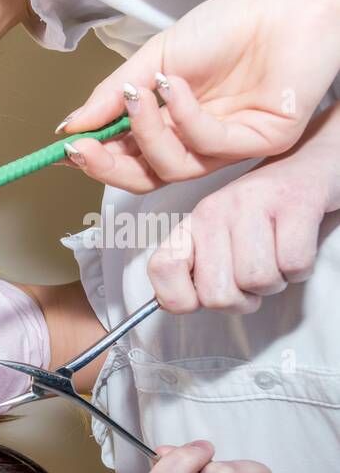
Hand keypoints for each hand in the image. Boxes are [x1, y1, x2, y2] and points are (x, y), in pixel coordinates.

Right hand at [60, 0, 339, 192]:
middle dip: (108, 166)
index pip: (128, 158)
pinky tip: (175, 86)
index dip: (96, 159)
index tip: (68, 146)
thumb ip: (112, 95)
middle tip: (82, 147)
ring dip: (147, 133)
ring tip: (140, 95)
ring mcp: (227, 147)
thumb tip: (70, 126)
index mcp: (171, 126)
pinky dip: (184, 117)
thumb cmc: (227, 26)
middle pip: (144, 178)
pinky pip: (207, 145)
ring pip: (171, 168)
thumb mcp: (154, 58)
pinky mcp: (258, 143)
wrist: (286, 6)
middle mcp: (196, 143)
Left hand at [144, 110, 339, 313]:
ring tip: (277, 258)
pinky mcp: (296, 201)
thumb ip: (197, 270)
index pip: (162, 268)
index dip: (180, 298)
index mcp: (193, 222)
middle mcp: (215, 209)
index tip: (202, 297)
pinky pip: (293, 265)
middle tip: (253, 279)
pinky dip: (300, 270)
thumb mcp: (221, 238)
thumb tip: (178, 305)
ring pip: (257, 282)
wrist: (311, 167)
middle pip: (216, 294)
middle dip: (242, 300)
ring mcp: (254, 203)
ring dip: (274, 283)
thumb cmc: (265, 215)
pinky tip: (297, 248)